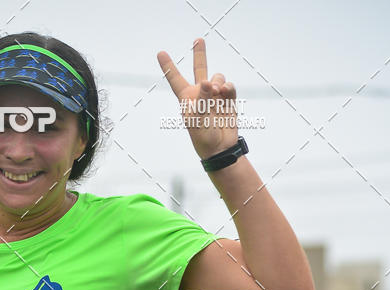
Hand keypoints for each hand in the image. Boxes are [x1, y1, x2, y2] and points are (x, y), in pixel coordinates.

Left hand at [157, 37, 238, 158]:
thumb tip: (209, 81)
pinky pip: (229, 86)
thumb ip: (202, 99)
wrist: (220, 149)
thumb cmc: (203, 137)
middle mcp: (200, 94)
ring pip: (217, 77)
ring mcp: (215, 96)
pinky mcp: (228, 99)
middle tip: (198, 40)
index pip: (176, 79)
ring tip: (217, 92)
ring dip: (218, 82)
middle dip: (199, 54)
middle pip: (199, 69)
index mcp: (187, 99)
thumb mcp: (197, 120)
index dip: (168, 66)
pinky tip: (225, 93)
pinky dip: (228, 88)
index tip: (160, 53)